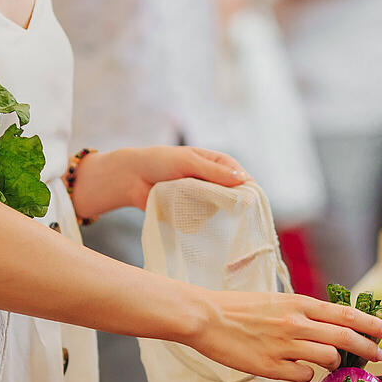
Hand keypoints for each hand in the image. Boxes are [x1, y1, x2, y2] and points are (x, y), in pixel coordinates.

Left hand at [69, 146, 249, 218]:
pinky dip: (199, 219)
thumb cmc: (160, 162)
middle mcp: (214, 181)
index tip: (249, 203)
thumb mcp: (188, 162)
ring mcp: (203, 197)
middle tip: (226, 210)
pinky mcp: (192, 211)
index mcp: (218, 163)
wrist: (132, 178)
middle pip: (234, 196)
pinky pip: (203, 219)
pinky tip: (190, 217)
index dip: (247, 189)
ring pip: (219, 210)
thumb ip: (214, 172)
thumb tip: (242, 179)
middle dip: (231, 203)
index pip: (241, 177)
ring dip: (211, 211)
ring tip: (196, 207)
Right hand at [179, 290, 381, 381]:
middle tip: (380, 356)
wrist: (206, 318)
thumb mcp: (277, 301)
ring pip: (328, 358)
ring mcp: (284, 346)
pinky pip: (302, 375)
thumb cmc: (240, 309)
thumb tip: (329, 327)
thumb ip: (303, 313)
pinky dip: (306, 374)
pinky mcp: (270, 367)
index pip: (345, 313)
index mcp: (299, 303)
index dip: (371, 323)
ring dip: (335, 364)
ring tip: (329, 364)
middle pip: (345, 337)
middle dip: (368, 348)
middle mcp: (296, 323)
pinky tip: (296, 370)